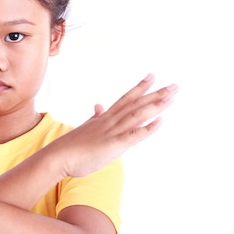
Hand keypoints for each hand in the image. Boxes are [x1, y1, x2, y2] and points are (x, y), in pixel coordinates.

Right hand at [45, 73, 177, 177]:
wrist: (58, 156)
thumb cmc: (72, 146)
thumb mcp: (86, 128)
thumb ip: (95, 117)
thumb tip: (99, 106)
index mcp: (105, 119)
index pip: (126, 99)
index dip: (140, 87)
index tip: (153, 76)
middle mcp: (110, 121)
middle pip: (136, 104)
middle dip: (156, 94)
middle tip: (175, 85)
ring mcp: (112, 132)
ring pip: (137, 115)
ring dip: (155, 105)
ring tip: (171, 96)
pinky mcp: (114, 145)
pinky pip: (133, 135)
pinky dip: (147, 128)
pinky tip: (160, 122)